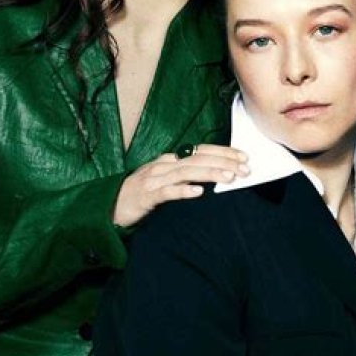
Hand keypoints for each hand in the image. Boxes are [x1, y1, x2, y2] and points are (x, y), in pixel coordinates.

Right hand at [113, 145, 248, 227]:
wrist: (111, 204)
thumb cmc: (142, 193)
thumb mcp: (166, 179)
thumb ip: (187, 174)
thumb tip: (217, 173)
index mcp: (170, 159)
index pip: (201, 150)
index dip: (223, 152)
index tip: (244, 157)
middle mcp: (163, 164)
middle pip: (198, 159)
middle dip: (224, 162)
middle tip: (245, 168)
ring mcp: (154, 179)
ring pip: (186, 172)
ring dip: (210, 173)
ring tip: (229, 177)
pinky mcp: (146, 196)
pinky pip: (167, 192)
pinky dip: (183, 190)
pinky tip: (198, 192)